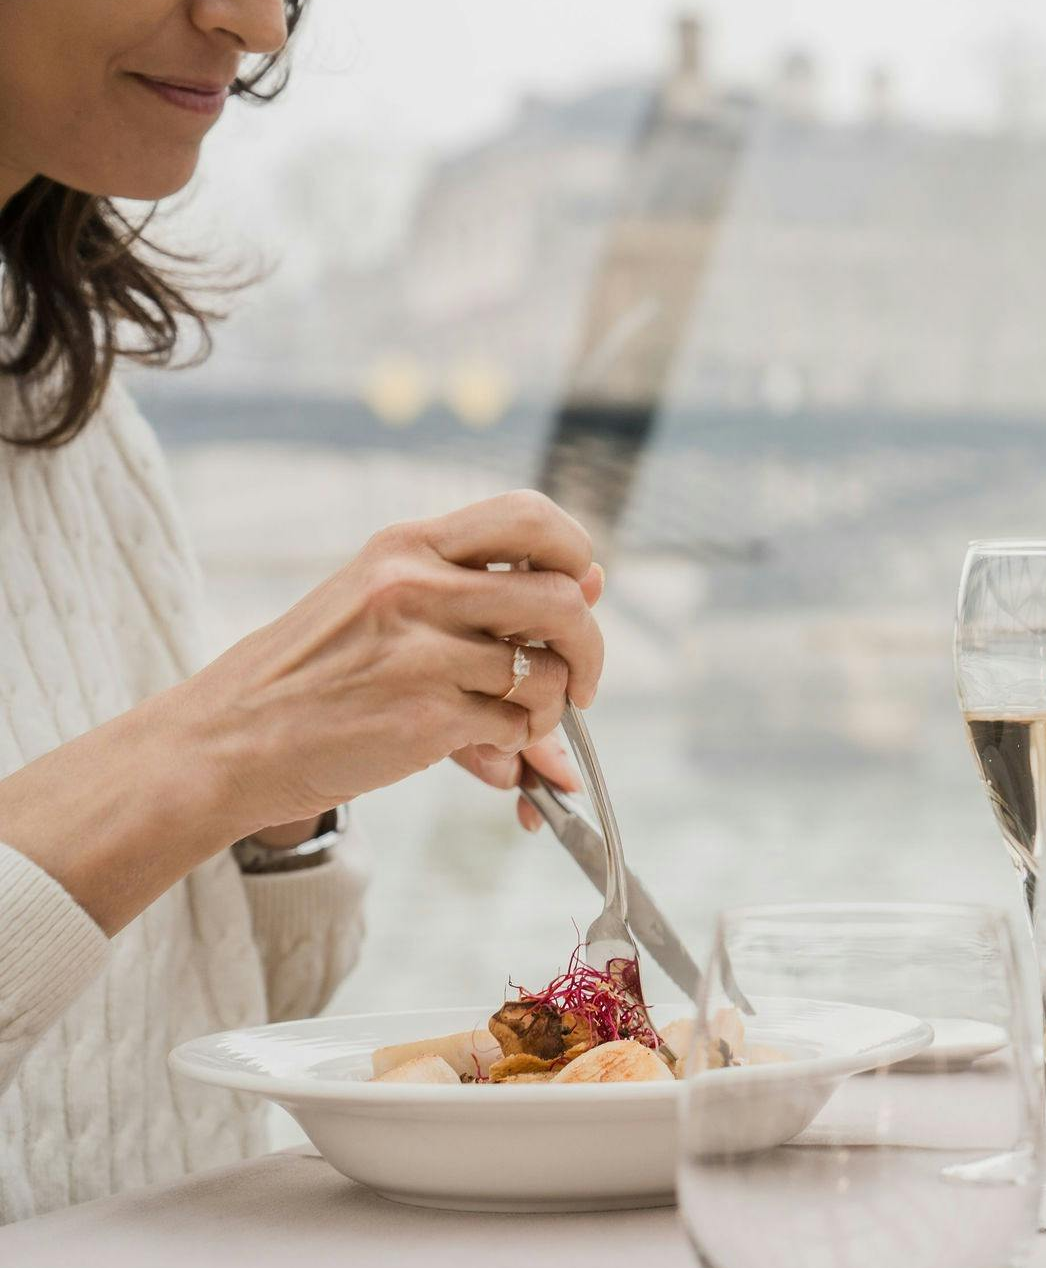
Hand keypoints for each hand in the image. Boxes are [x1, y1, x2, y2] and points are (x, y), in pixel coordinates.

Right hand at [183, 490, 606, 835]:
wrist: (226, 741)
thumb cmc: (311, 675)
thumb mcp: (383, 605)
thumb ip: (482, 590)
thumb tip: (596, 582)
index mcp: (407, 546)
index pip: (530, 517)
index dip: (574, 553)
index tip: (577, 591)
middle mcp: (417, 587)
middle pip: (564, 598)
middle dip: (588, 648)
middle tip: (580, 682)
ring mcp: (421, 651)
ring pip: (548, 673)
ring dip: (550, 710)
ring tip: (515, 724)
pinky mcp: (425, 715)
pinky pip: (517, 728)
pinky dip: (515, 746)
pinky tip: (482, 751)